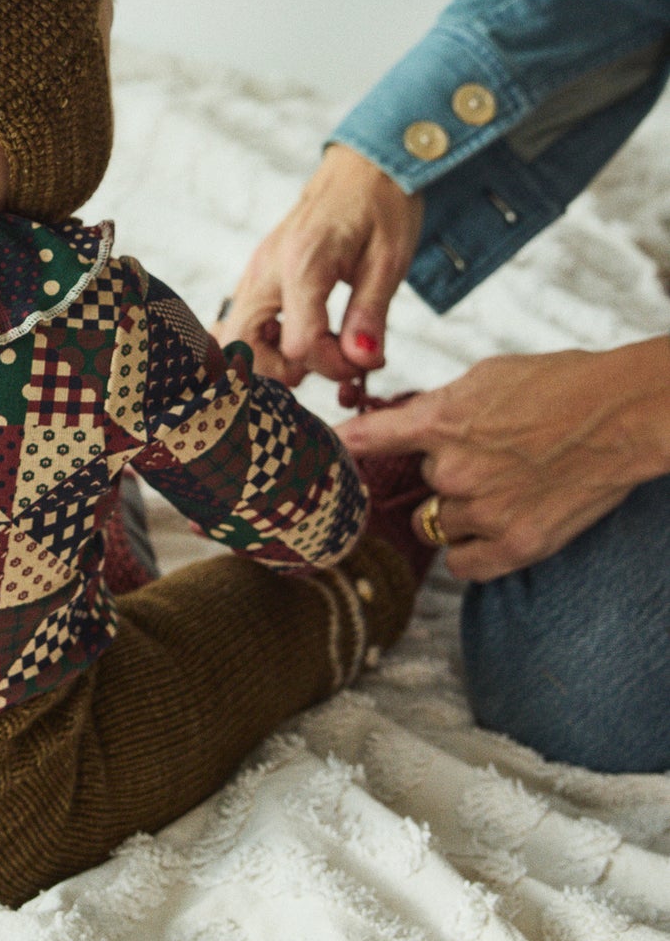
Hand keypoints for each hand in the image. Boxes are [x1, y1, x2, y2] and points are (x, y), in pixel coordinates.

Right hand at [220, 144, 423, 384]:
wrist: (364, 166)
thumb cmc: (382, 206)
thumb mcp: (390, 261)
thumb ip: (371, 315)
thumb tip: (362, 361)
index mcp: (302, 263)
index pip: (299, 345)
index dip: (334, 365)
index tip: (364, 357)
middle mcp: (266, 269)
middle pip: (243, 346)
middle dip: (286, 371)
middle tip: (328, 360)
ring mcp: (255, 272)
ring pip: (233, 338)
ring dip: (272, 358)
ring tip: (317, 347)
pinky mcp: (256, 276)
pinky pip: (242, 322)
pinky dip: (264, 342)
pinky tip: (299, 334)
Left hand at [337, 341, 669, 578]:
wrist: (622, 414)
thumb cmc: (561, 384)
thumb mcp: (488, 377)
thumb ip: (441, 407)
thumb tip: (412, 426)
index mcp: (440, 420)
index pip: (369, 440)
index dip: (341, 451)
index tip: (318, 460)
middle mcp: (453, 469)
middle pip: (420, 480)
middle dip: (443, 470)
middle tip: (491, 452)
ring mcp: (482, 511)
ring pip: (438, 521)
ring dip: (459, 509)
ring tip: (506, 483)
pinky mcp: (514, 546)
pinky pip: (462, 564)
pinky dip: (469, 550)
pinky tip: (492, 529)